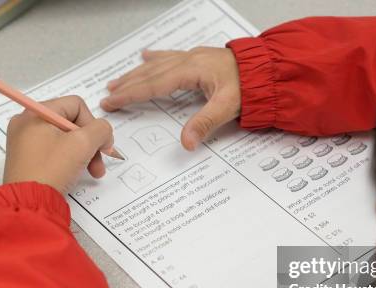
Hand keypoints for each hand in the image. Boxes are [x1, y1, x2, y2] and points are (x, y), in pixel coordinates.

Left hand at [4, 96, 113, 193]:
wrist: (27, 204)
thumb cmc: (52, 169)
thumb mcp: (83, 144)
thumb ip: (101, 129)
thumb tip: (104, 133)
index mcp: (36, 112)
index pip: (76, 105)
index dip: (93, 124)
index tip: (101, 146)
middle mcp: (27, 123)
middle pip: (72, 122)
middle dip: (91, 143)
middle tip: (100, 164)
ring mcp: (25, 141)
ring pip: (65, 138)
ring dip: (85, 153)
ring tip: (94, 173)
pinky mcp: (27, 158)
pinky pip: (55, 150)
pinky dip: (70, 159)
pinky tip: (76, 173)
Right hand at [101, 47, 239, 150]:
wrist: (267, 68)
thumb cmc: (250, 85)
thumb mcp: (228, 107)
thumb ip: (205, 124)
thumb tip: (186, 144)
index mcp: (190, 71)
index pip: (153, 85)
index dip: (130, 94)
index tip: (112, 102)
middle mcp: (188, 61)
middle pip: (150, 74)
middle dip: (127, 84)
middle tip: (108, 95)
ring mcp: (193, 58)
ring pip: (157, 65)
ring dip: (136, 73)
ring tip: (118, 80)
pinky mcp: (199, 58)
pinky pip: (170, 57)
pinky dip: (155, 59)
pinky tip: (147, 56)